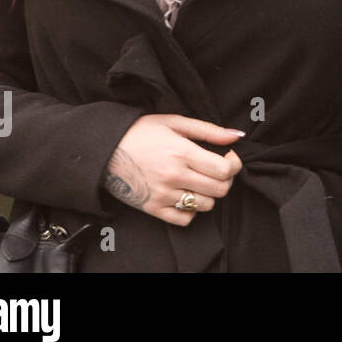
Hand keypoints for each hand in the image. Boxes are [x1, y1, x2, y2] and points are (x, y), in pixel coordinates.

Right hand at [101, 114, 243, 225]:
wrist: (105, 149)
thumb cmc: (141, 132)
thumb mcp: (175, 122)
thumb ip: (209, 130)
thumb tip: (237, 136)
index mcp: (181, 152)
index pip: (224, 170)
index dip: (234, 164)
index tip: (228, 157)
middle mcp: (173, 176)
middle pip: (219, 189)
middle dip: (225, 179)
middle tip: (217, 170)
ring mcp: (162, 195)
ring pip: (205, 206)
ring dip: (209, 195)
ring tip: (200, 181)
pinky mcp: (152, 208)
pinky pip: (184, 219)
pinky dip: (191, 210)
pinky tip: (187, 195)